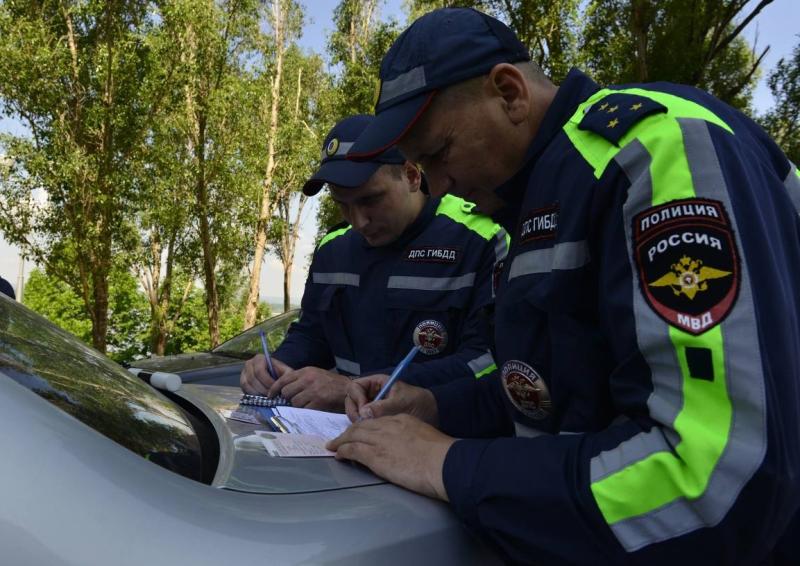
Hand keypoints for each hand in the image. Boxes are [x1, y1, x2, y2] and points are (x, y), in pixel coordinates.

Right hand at [240, 355, 291, 394]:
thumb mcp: (286, 372)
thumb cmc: (281, 373)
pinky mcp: (242, 382)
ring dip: (257, 393)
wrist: (275, 375)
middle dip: (263, 389)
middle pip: (252, 379)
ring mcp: (244, 373)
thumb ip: (286, 376)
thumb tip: (280, 385)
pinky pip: (244, 390)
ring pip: (246, 385)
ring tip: (267, 398)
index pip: (260, 371)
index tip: (275, 389)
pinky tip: (261, 398)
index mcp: (259, 358)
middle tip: (271, 396)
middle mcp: (249, 364)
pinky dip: (252, 395)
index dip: (267, 382)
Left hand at [268, 366, 350, 411]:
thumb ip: (300, 378)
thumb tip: (283, 388)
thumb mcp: (315, 374)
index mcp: (306, 371)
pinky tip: (313, 407)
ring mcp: (313, 391)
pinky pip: (304, 409)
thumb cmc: (330, 383)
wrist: (348, 390)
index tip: (270, 395)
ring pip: (294, 402)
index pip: (283, 379)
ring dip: (297, 405)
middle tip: (294, 399)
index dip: (274, 389)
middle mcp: (308, 379)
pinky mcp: (318, 402)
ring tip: (306, 403)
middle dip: (288, 398)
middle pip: (286, 392)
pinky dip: (306, 410)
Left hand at [326, 414, 454, 500]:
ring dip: (341, 441)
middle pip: (362, 426)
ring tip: (334, 446)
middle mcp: (388, 426)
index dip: (366, 427)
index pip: (377, 421)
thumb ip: (411, 439)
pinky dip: (343, 451)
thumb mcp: (425, 437)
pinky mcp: (375, 455)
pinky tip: (338, 454)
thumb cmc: (441, 455)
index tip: (360, 432)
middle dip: (349, 432)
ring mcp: (380, 440)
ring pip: (353, 436)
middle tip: (340, 438)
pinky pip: (352, 450)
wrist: (442, 462)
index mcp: (401, 420)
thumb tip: (406, 449)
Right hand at [344, 375, 438, 425]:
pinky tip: (371, 435)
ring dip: (358, 422)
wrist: (433, 414)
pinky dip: (364, 429)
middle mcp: (372, 394)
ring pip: (356, 413)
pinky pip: (364, 423)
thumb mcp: (402, 402)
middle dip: (355, 412)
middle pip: (352, 400)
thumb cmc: (419, 403)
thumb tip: (363, 413)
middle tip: (362, 424)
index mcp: (377, 383)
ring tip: (368, 430)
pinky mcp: (376, 420)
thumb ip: (383, 407)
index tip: (364, 410)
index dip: (356, 398)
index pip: (355, 386)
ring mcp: (373, 407)